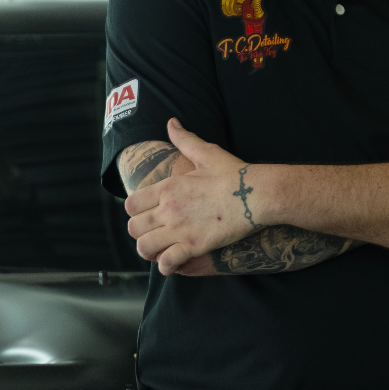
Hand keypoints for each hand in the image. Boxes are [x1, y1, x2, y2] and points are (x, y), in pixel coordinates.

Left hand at [124, 119, 263, 274]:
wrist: (257, 194)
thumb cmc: (234, 173)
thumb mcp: (206, 152)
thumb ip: (184, 139)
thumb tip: (171, 123)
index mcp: (167, 187)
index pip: (131, 205)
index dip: (135, 212)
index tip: (147, 214)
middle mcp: (168, 209)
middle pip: (133, 228)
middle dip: (140, 233)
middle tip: (154, 234)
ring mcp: (180, 229)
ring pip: (144, 247)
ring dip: (149, 251)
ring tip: (160, 250)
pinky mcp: (194, 246)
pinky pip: (167, 262)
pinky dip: (166, 266)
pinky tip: (173, 263)